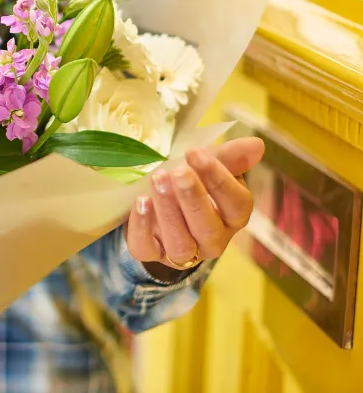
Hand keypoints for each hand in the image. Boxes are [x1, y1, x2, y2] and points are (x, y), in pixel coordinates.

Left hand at [126, 137, 264, 275]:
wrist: (159, 197)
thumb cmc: (193, 180)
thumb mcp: (209, 165)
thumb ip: (230, 156)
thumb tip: (257, 145)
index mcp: (232, 216)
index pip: (236, 204)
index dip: (219, 180)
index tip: (196, 153)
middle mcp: (212, 239)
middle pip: (208, 226)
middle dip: (193, 197)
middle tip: (178, 171)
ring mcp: (183, 250)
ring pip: (180, 242)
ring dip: (168, 211)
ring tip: (157, 179)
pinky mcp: (151, 252)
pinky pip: (146, 248)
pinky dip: (141, 226)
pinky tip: (140, 201)